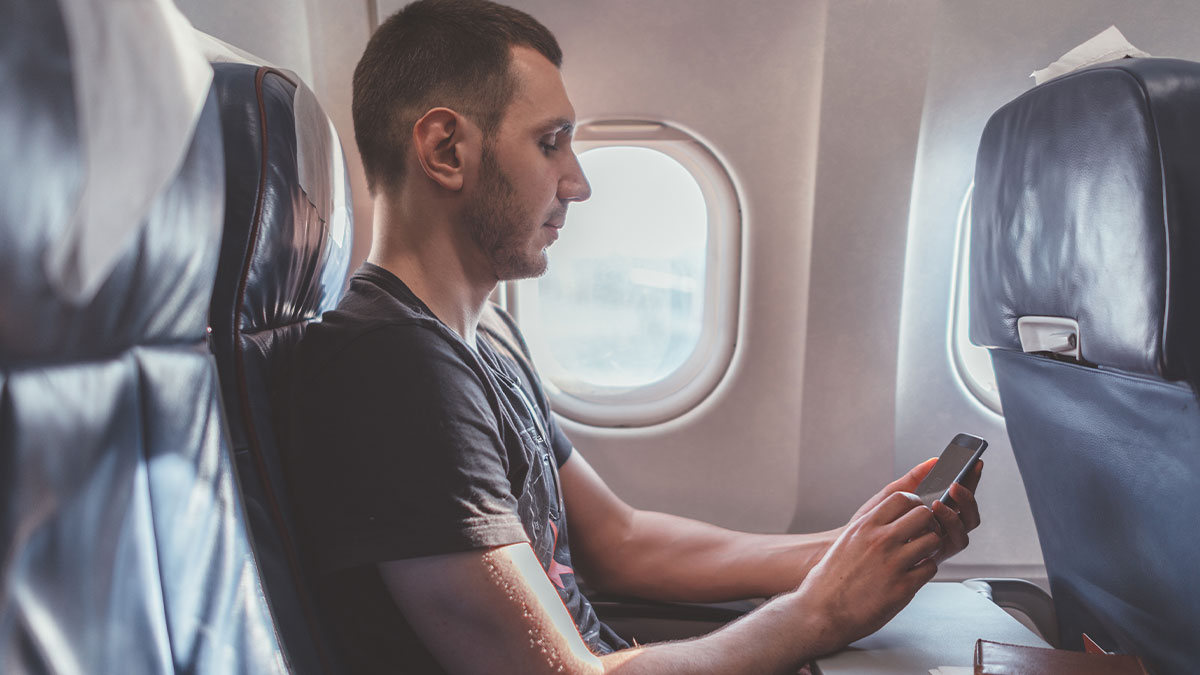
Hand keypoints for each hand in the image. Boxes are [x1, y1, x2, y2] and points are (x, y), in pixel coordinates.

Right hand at [793, 491, 940, 654]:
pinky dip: (925, 570)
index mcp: (864, 527)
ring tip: (921, 556)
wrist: (821, 612)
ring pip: (933, 540)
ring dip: (930, 548)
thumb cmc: (830, 580)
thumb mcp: (845, 542)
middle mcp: (880, 540)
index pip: (902, 497)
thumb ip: (868, 529)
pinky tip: (914, 575)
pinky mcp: (903, 587)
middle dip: (927, 523)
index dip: (914, 504)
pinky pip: (930, 568)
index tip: (913, 514)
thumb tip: (888, 521)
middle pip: (923, 514)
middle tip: (923, 534)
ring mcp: (893, 563)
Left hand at [849, 458, 982, 563]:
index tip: (974, 462)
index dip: (971, 479)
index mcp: (934, 511)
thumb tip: (934, 460)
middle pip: (968, 511)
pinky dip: (948, 528)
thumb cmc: (871, 522)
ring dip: (958, 512)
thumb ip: (913, 479)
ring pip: (966, 527)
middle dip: (968, 496)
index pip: (958, 494)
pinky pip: (954, 542)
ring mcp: (941, 541)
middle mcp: (942, 527)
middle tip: (955, 485)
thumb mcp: (890, 496)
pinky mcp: (936, 555)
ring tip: (938, 501)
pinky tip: (933, 518)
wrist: (853, 548)